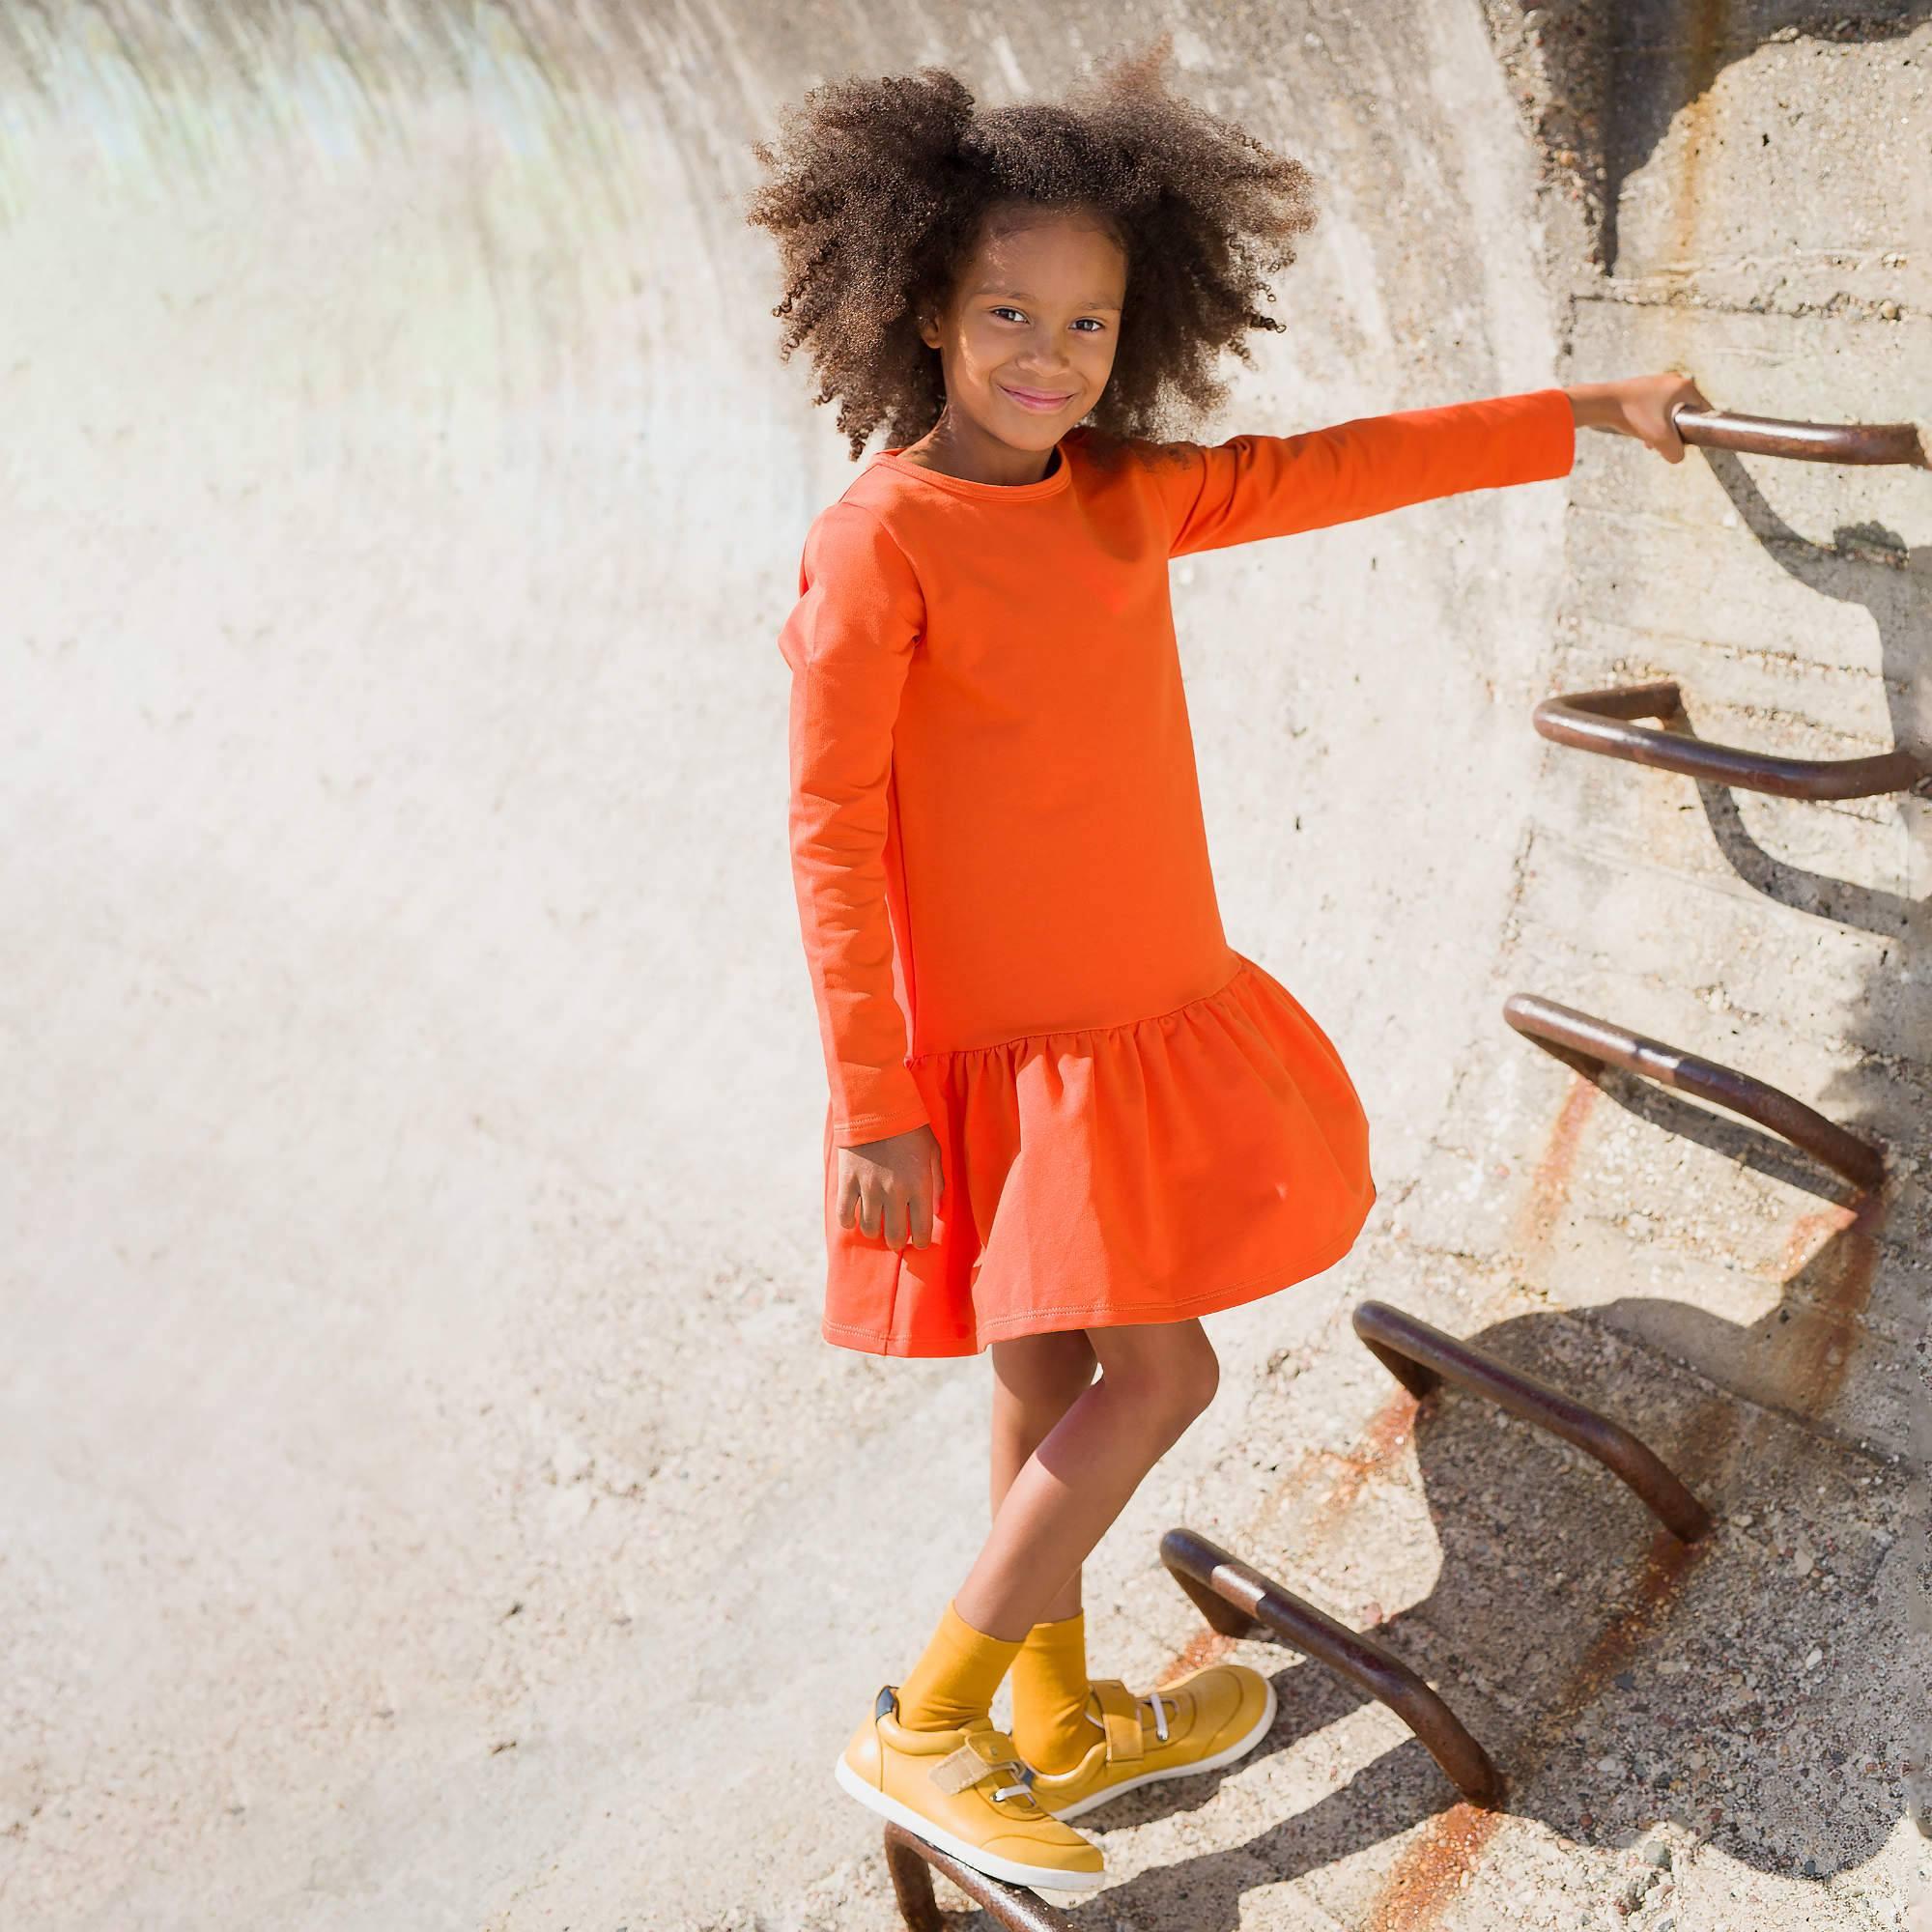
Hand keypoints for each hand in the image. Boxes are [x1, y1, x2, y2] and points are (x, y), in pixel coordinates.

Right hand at [836, 1122, 945, 1249]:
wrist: (875, 1104)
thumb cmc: (909, 1127)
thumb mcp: (932, 1151)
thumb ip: (937, 1182)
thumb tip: (937, 1209)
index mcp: (919, 1185)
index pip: (923, 1230)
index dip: (922, 1242)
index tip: (920, 1241)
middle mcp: (895, 1192)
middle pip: (895, 1236)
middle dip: (898, 1241)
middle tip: (897, 1236)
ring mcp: (869, 1189)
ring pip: (870, 1229)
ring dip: (875, 1230)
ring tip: (878, 1223)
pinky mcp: (848, 1182)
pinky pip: (845, 1215)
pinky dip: (849, 1221)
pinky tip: (855, 1218)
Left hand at [1566, 371, 1712, 462]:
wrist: (1602, 403)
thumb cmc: (1634, 416)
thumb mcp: (1661, 439)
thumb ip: (1676, 452)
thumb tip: (1678, 457)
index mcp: (1685, 386)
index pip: (1703, 411)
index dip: (1698, 429)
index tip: (1687, 442)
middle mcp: (1673, 380)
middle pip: (1684, 413)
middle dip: (1675, 432)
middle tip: (1664, 445)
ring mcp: (1657, 383)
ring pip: (1667, 414)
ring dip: (1661, 431)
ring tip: (1650, 444)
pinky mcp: (1642, 389)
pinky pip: (1654, 410)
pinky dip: (1650, 424)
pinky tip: (1641, 436)